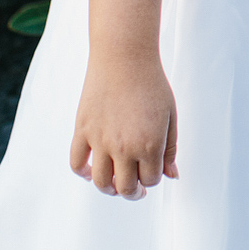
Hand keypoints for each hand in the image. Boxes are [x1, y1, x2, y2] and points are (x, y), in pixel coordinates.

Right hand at [71, 55, 177, 199]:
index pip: (151, 179)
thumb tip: (172, 175)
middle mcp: (124, 147)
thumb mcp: (170, 116)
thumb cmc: (152, 84)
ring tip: (115, 184)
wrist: (124, 58)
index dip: (153, 178)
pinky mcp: (82, 130)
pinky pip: (77, 163)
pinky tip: (91, 171)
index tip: (153, 170)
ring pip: (101, 182)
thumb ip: (170, 148)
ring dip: (109, 189)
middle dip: (133, 191)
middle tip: (136, 188)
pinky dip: (83, 173)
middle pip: (125, 187)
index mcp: (149, 144)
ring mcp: (100, 140)